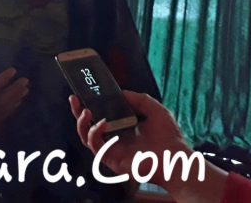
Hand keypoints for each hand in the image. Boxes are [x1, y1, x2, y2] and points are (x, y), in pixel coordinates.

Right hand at [69, 91, 188, 185]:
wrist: (176, 158)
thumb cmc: (169, 137)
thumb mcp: (154, 109)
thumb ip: (138, 98)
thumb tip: (121, 92)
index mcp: (122, 128)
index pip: (100, 116)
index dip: (90, 105)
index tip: (83, 93)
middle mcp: (114, 139)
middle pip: (88, 126)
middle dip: (78, 113)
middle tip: (74, 99)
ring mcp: (111, 150)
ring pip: (86, 137)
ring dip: (82, 123)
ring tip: (86, 111)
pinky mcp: (111, 159)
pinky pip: (96, 146)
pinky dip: (95, 133)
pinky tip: (102, 123)